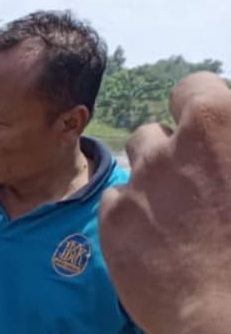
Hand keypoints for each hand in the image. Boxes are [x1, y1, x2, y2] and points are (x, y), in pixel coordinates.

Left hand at [99, 72, 230, 333]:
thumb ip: (230, 145)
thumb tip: (221, 147)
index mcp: (218, 124)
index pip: (194, 89)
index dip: (201, 108)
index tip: (210, 133)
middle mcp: (172, 148)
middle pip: (156, 135)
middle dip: (171, 155)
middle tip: (197, 190)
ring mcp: (138, 184)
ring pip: (132, 169)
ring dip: (150, 185)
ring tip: (179, 220)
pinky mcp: (113, 222)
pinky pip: (115, 204)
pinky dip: (132, 217)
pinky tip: (159, 244)